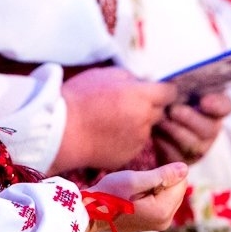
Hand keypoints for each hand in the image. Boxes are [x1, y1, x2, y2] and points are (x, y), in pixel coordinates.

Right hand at [53, 67, 177, 173]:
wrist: (61, 132)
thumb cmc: (78, 99)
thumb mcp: (103, 75)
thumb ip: (129, 78)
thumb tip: (142, 82)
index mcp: (141, 96)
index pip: (169, 93)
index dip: (162, 92)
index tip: (155, 93)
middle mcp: (144, 119)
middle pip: (159, 112)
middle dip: (148, 108)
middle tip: (126, 106)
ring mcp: (138, 141)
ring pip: (146, 130)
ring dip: (136, 125)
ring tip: (110, 122)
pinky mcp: (128, 156)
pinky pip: (132, 145)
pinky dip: (124, 141)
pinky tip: (105, 136)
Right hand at [88, 162, 188, 231]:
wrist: (92, 213)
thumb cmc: (109, 194)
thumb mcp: (134, 180)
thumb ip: (162, 175)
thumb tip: (186, 168)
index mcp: (163, 210)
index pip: (181, 182)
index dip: (163, 174)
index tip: (143, 179)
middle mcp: (165, 220)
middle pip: (177, 190)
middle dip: (161, 182)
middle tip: (138, 185)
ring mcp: (160, 223)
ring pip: (170, 195)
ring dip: (156, 188)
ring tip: (135, 192)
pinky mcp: (154, 223)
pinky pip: (162, 202)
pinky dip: (152, 195)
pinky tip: (135, 198)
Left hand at [152, 91, 230, 163]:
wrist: (148, 127)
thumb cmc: (162, 103)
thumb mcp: (168, 91)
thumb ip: (174, 86)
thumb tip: (167, 81)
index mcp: (212, 107)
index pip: (225, 106)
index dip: (217, 104)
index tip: (204, 102)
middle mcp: (210, 128)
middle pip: (209, 128)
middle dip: (190, 118)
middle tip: (174, 110)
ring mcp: (199, 147)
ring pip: (193, 144)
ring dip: (174, 130)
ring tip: (160, 120)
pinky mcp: (183, 161)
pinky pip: (176, 155)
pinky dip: (163, 143)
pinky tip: (154, 133)